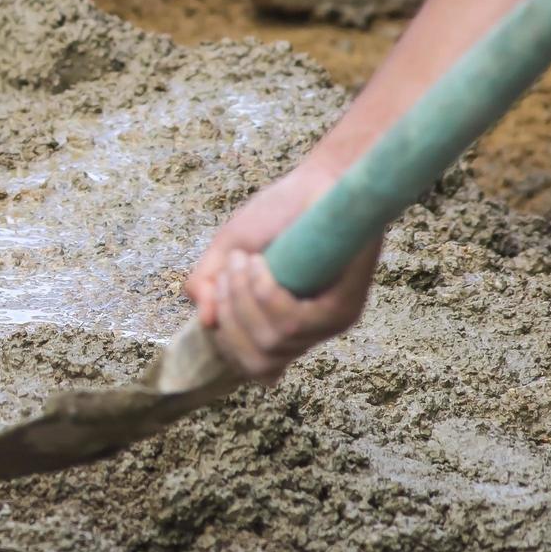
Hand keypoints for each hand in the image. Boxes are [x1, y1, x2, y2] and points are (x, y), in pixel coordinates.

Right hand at [184, 164, 380, 381]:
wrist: (318, 182)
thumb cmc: (278, 213)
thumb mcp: (226, 250)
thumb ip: (206, 286)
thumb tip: (205, 322)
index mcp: (282, 323)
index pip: (255, 368)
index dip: (226, 343)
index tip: (217, 297)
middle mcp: (308, 331)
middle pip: (256, 361)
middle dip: (228, 316)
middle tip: (229, 272)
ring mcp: (328, 323)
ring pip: (271, 341)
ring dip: (243, 297)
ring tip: (246, 259)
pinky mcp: (345, 307)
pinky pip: (292, 322)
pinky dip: (264, 293)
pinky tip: (262, 264)